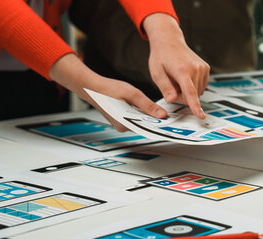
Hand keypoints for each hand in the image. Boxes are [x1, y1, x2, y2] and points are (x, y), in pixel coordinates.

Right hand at [49, 54, 166, 131]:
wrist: (91, 86)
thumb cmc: (108, 89)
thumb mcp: (132, 94)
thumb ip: (148, 105)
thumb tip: (161, 115)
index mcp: (124, 124)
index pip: (147, 127)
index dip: (159, 124)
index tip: (170, 124)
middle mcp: (123, 127)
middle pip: (145, 124)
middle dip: (154, 118)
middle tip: (166, 114)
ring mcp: (122, 124)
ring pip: (141, 120)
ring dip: (147, 114)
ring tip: (156, 109)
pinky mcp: (122, 120)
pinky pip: (135, 117)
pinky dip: (141, 112)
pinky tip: (144, 106)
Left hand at [143, 13, 210, 118]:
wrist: (170, 41)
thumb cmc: (161, 57)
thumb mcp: (157, 73)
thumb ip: (165, 88)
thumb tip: (172, 100)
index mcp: (182, 70)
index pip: (190, 92)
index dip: (195, 106)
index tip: (201, 116)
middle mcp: (195, 68)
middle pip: (192, 95)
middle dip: (182, 96)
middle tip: (172, 86)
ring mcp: (202, 68)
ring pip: (197, 92)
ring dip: (188, 91)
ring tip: (178, 79)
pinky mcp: (206, 68)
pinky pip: (201, 86)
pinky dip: (193, 86)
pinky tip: (185, 77)